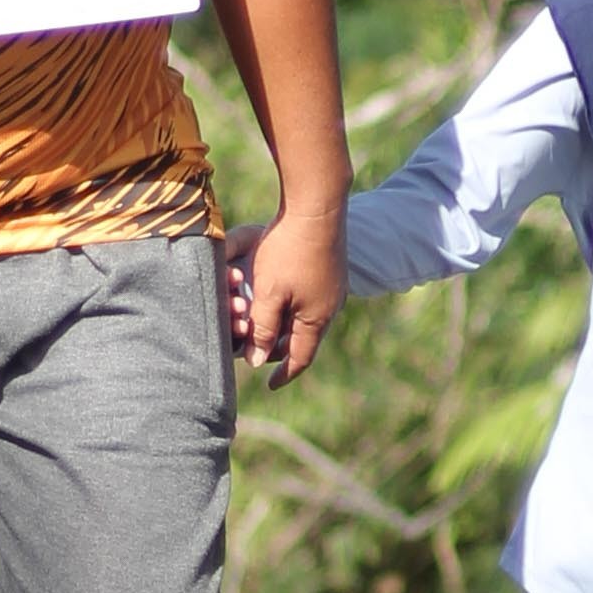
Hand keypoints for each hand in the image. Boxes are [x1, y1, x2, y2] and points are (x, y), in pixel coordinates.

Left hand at [228, 210, 344, 387]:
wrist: (317, 206)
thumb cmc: (289, 251)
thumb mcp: (270, 294)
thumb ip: (263, 328)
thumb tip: (258, 361)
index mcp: (318, 318)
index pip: (301, 357)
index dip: (285, 374)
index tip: (271, 385)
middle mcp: (331, 305)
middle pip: (305, 338)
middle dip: (282, 348)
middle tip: (262, 353)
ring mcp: (334, 286)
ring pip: (306, 316)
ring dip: (286, 324)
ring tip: (267, 325)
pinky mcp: (330, 268)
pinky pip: (310, 297)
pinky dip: (293, 305)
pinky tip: (280, 294)